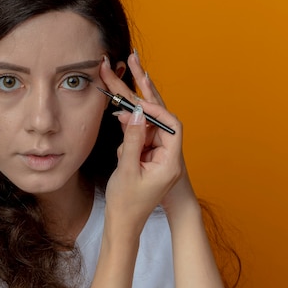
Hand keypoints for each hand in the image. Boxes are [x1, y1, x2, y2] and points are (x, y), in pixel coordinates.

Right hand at [99, 52, 193, 229]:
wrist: (124, 224)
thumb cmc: (127, 203)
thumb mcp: (126, 170)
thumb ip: (132, 139)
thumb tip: (135, 112)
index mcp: (170, 162)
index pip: (170, 125)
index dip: (154, 108)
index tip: (135, 102)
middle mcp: (168, 156)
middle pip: (160, 116)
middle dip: (146, 91)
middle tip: (135, 62)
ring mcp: (159, 156)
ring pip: (148, 123)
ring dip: (133, 110)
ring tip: (117, 85)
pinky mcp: (148, 157)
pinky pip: (141, 134)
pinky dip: (130, 126)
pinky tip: (119, 118)